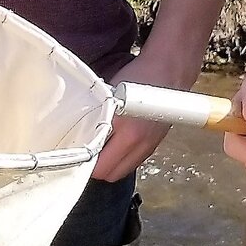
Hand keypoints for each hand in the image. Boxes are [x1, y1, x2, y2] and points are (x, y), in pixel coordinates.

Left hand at [94, 47, 199, 181]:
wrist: (169, 71)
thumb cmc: (140, 77)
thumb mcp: (110, 94)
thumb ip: (97, 116)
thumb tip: (82, 131)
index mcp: (128, 133)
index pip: (102, 167)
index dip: (86, 165)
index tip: (76, 156)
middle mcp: (141, 144)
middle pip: (112, 174)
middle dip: (98, 168)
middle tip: (86, 154)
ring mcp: (150, 146)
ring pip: (124, 169)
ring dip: (111, 164)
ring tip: (101, 149)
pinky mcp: (155, 143)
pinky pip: (135, 160)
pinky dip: (124, 157)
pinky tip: (117, 143)